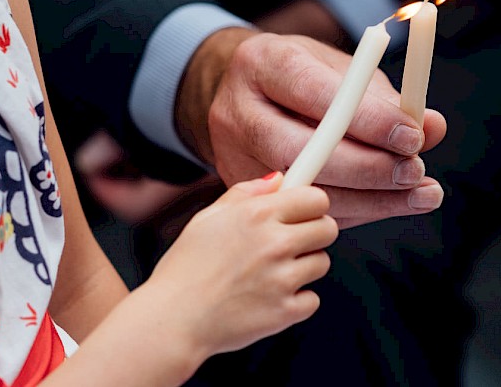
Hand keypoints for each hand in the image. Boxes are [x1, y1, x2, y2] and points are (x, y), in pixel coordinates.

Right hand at [145, 173, 337, 355]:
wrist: (172, 321)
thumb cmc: (184, 269)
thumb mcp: (207, 218)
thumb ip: (245, 193)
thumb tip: (278, 179)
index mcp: (256, 214)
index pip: (316, 198)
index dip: (313, 204)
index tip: (306, 211)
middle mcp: (273, 243)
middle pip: (328, 228)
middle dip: (314, 233)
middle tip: (292, 242)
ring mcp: (281, 279)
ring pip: (322, 263)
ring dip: (304, 267)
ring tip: (271, 273)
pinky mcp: (284, 312)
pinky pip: (312, 300)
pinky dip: (296, 302)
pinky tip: (269, 299)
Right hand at [176, 27, 446, 229]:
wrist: (238, 95)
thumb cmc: (301, 76)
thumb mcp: (339, 68)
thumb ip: (385, 98)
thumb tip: (433, 127)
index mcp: (261, 63)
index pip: (312, 92)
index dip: (366, 119)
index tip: (413, 137)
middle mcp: (237, 111)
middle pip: (299, 150)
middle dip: (366, 168)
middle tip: (415, 173)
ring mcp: (231, 156)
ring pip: (302, 190)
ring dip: (370, 199)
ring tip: (420, 195)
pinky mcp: (240, 193)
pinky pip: (301, 212)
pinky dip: (352, 211)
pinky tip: (387, 204)